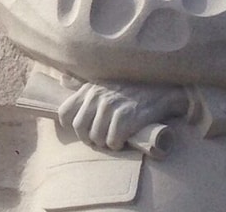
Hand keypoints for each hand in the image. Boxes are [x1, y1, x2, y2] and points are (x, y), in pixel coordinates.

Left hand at [58, 81, 187, 150]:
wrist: (162, 90)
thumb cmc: (131, 90)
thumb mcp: (104, 83)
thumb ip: (85, 86)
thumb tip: (63, 79)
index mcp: (89, 89)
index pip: (65, 113)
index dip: (71, 126)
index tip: (83, 131)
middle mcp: (97, 96)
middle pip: (79, 128)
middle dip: (88, 139)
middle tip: (99, 140)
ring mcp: (111, 106)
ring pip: (96, 137)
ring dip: (104, 144)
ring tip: (113, 140)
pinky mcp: (126, 117)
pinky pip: (113, 141)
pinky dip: (117, 145)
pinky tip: (123, 141)